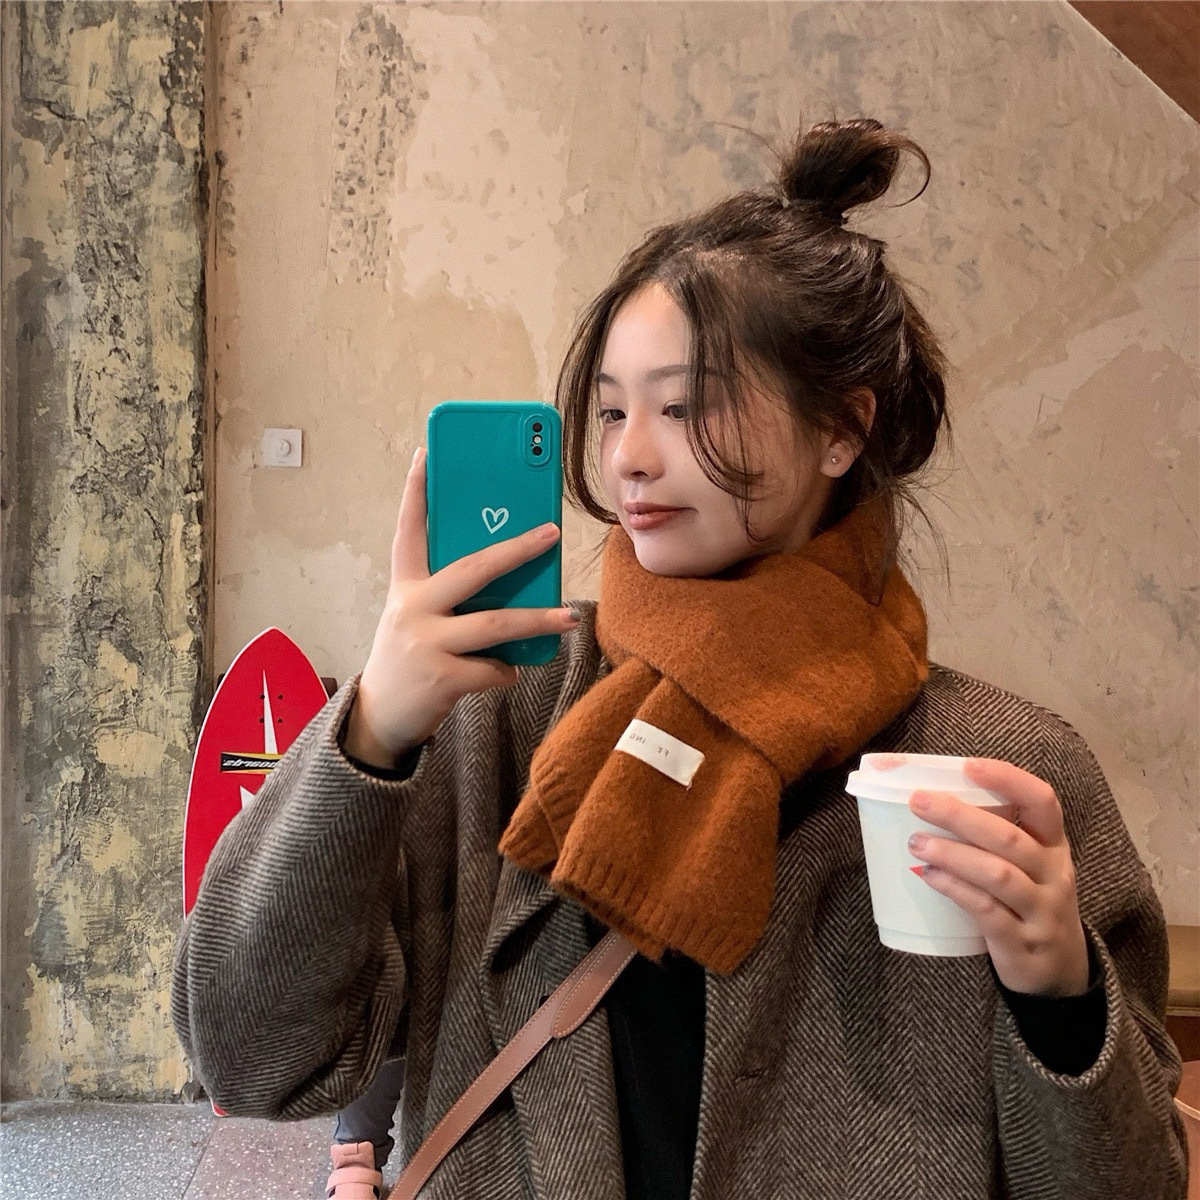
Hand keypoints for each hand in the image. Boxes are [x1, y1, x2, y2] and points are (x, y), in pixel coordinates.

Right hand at [342, 447, 580, 768]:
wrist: (380, 716)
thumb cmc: (411, 655)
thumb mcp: (417, 616)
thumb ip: (449, 595)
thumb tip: (511, 578)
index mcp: (405, 586)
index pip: (408, 530)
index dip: (416, 493)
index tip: (427, 454)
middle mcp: (412, 608)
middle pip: (472, 569)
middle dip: (516, 549)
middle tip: (551, 532)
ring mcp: (425, 643)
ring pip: (494, 624)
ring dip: (538, 620)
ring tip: (570, 617)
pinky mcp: (441, 678)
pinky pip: (493, 668)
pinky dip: (507, 670)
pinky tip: (509, 671)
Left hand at [906, 758, 1089, 996]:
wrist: (1061, 975)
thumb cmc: (1031, 903)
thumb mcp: (1030, 867)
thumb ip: (996, 837)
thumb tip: (933, 799)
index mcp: (1054, 847)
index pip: (1043, 802)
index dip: (1009, 780)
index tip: (969, 766)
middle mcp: (1054, 875)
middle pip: (1009, 838)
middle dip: (960, 815)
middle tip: (919, 801)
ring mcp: (1041, 911)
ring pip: (998, 874)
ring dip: (953, 854)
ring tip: (916, 843)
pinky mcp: (1022, 944)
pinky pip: (988, 911)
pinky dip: (956, 890)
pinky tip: (930, 876)